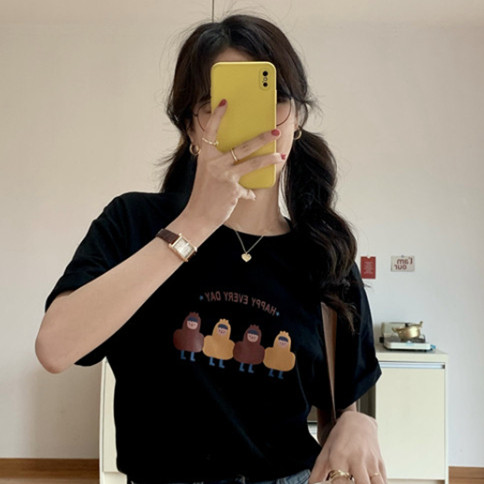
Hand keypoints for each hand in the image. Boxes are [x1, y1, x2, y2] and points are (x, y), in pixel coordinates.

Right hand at [183, 99, 284, 228]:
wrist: (198, 216)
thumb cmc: (203, 194)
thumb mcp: (208, 174)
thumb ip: (220, 163)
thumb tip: (240, 156)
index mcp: (205, 156)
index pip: (211, 131)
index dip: (218, 116)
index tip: (225, 103)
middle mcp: (214, 163)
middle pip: (243, 147)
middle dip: (262, 138)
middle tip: (275, 131)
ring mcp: (224, 176)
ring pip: (252, 164)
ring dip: (269, 159)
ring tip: (280, 156)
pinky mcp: (233, 190)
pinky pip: (247, 189)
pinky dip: (249, 193)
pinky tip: (250, 195)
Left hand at [309, 411, 386, 483]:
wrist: (358, 421)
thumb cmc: (341, 437)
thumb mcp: (325, 452)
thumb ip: (318, 472)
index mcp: (340, 457)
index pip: (341, 482)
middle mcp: (357, 459)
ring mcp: (371, 462)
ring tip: (359, 482)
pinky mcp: (381, 464)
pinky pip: (383, 481)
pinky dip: (377, 483)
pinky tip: (369, 482)